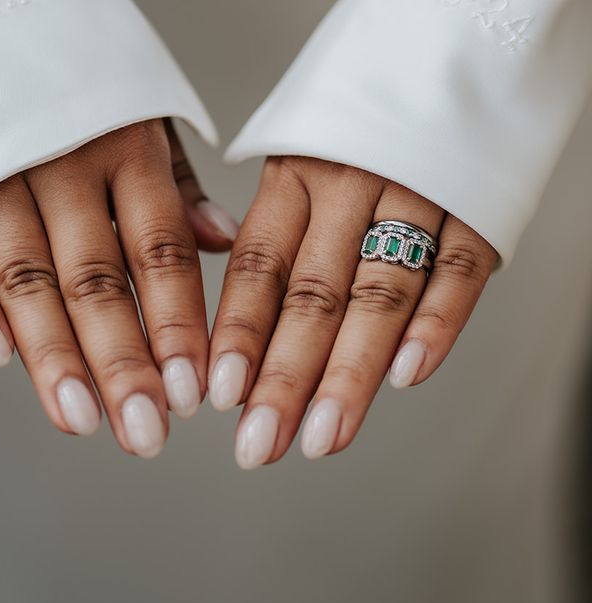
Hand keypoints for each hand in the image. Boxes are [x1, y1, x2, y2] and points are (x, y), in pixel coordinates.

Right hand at [0, 119, 236, 458]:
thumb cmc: (80, 82)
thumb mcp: (145, 118)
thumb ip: (176, 188)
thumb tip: (221, 242)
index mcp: (127, 149)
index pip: (160, 253)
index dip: (177, 325)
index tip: (194, 391)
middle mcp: (65, 165)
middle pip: (96, 280)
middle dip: (122, 363)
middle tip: (145, 432)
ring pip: (26, 277)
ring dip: (52, 354)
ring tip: (80, 418)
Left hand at [208, 157, 497, 468]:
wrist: (447, 63)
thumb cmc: (353, 138)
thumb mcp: (296, 168)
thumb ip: (268, 243)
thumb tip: (233, 345)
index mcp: (293, 176)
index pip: (259, 266)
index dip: (238, 333)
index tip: (220, 395)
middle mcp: (349, 185)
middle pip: (313, 294)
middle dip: (284, 378)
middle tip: (259, 445)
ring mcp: (416, 192)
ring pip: (379, 293)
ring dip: (350, 372)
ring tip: (323, 436)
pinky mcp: (475, 203)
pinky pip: (457, 268)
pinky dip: (434, 323)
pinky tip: (406, 376)